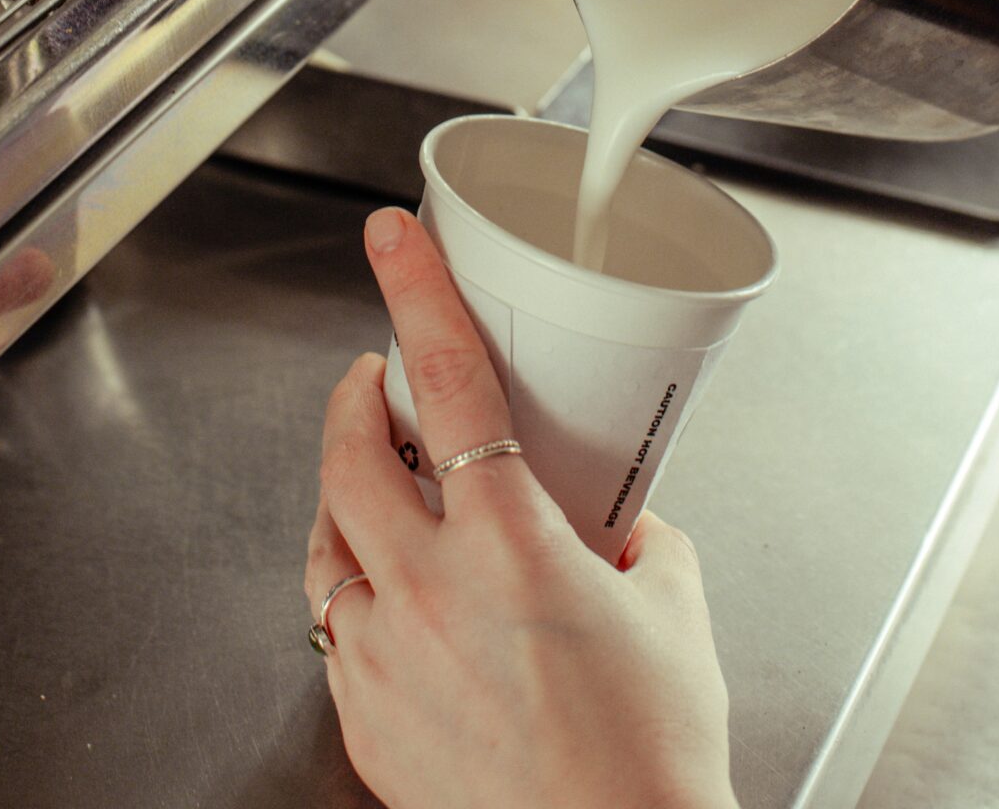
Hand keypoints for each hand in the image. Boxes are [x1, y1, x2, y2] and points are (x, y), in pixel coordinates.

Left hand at [306, 207, 738, 808]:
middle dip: (356, 396)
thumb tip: (624, 520)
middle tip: (378, 377)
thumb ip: (642, 540)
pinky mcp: (366, 723)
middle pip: (349, 453)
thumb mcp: (674, 610)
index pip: (451, 382)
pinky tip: (389, 596)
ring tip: (377, 484)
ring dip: (344, 495)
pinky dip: (352, 591)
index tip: (392, 242)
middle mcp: (429, 593)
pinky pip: (332, 629)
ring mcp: (383, 661)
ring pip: (323, 541)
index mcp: (510, 544)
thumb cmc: (651, 764)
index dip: (416, 294)